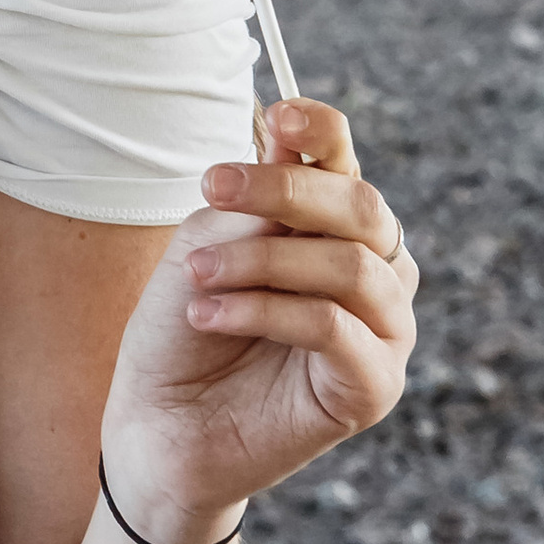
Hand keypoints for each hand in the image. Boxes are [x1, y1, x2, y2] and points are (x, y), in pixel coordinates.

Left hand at [99, 98, 417, 543]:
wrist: (160, 429)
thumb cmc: (184, 331)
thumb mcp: (209, 247)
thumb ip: (256, 201)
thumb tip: (290, 130)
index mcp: (335, 229)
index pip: (347, 163)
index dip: (322, 130)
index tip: (276, 115)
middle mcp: (375, 273)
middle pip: (361, 207)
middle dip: (285, 189)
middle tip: (213, 188)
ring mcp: (384, 331)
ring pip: (352, 265)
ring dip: (262, 261)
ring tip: (198, 276)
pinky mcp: (374, 387)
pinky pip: (333, 326)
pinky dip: (264, 311)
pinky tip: (210, 315)